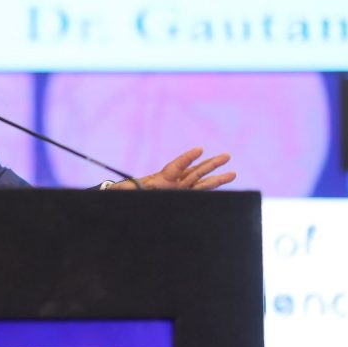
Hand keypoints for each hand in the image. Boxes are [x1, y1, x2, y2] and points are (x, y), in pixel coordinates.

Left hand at [111, 147, 235, 190]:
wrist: (132, 197)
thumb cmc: (128, 192)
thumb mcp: (125, 190)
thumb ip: (124, 188)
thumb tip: (114, 188)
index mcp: (160, 179)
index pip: (176, 166)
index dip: (187, 158)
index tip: (200, 149)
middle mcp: (173, 182)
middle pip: (195, 171)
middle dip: (210, 163)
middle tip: (228, 155)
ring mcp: (180, 189)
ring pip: (202, 181)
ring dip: (217, 176)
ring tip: (233, 171)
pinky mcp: (182, 196)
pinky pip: (200, 192)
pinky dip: (212, 188)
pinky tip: (225, 183)